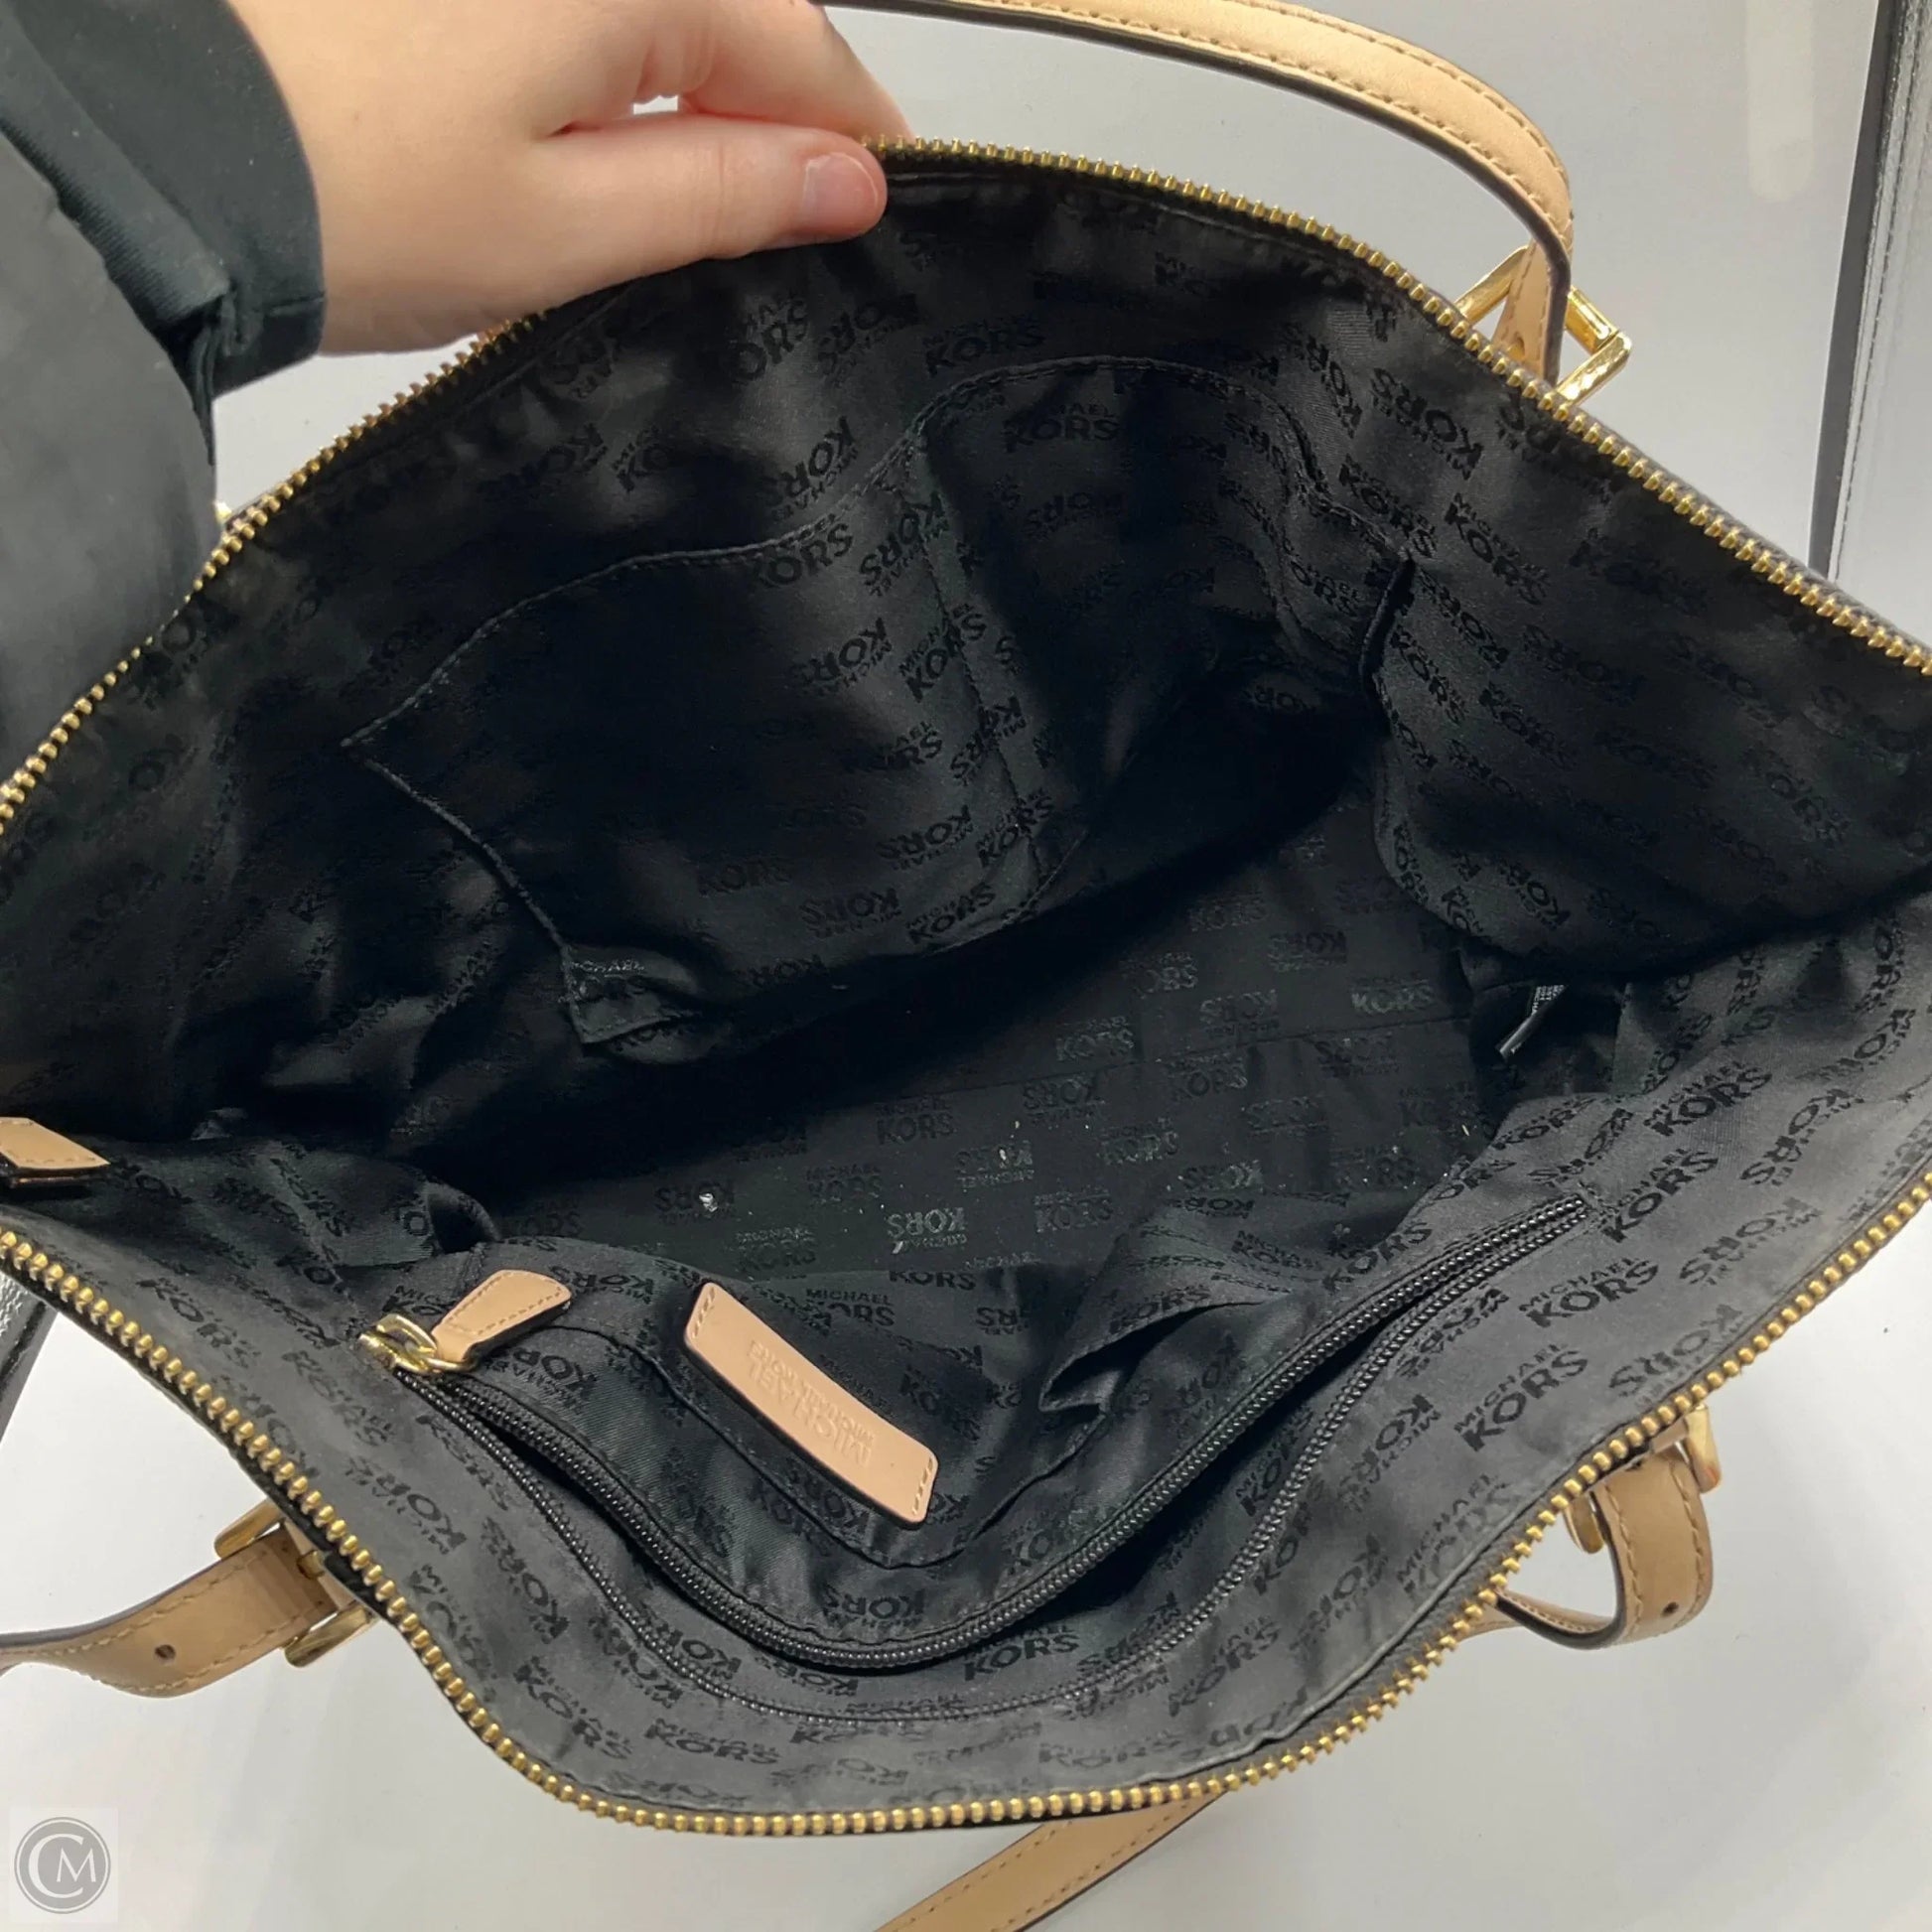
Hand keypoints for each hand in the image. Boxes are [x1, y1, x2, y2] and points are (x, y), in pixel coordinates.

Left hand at [227, 0, 908, 352]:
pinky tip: (585, 145)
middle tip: (788, 216)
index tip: (876, 197)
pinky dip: (596, 74)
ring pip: (640, 17)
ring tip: (684, 196)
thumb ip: (726, 196)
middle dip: (765, 110)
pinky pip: (563, 19)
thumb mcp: (575, 228)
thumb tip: (844, 185)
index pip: (795, 47)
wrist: (161, 164)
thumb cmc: (352, 199)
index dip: (848, 132)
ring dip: (678, 93)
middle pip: (718, 17)